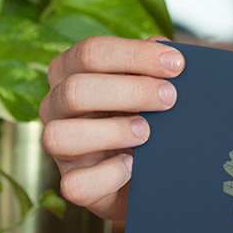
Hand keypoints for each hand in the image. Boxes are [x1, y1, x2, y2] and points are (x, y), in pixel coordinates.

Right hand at [39, 35, 183, 219]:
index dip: (135, 55)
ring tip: (147, 132)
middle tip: (170, 98)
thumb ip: (155, 68)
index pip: (91, 52)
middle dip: (131, 91)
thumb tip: (165, 49)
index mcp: (71, 70)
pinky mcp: (73, 183)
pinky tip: (135, 166)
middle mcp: (56, 105)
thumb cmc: (149, 117)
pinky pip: (76, 184)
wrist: (154, 170)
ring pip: (61, 135)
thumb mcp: (151, 87)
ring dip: (112, 131)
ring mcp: (59, 146)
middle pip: (76, 90)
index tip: (176, 64)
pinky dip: (109, 175)